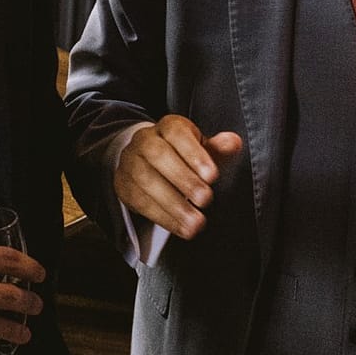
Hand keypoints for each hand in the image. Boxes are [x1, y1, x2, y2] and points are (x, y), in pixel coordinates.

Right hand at [114, 115, 243, 239]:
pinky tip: (181, 228)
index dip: (194, 154)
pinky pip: (139, 201)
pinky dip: (163, 217)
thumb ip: (218, 148)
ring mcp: (130, 162)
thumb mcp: (204, 150)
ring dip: (173, 204)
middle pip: (158, 156)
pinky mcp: (123, 185)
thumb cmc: (185, 157)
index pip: (177, 134)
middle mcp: (144, 140)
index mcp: (168, 127)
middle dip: (184, 180)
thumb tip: (232, 142)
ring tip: (196, 222)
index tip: (213, 176)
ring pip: (146, 181)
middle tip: (206, 199)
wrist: (149, 163)